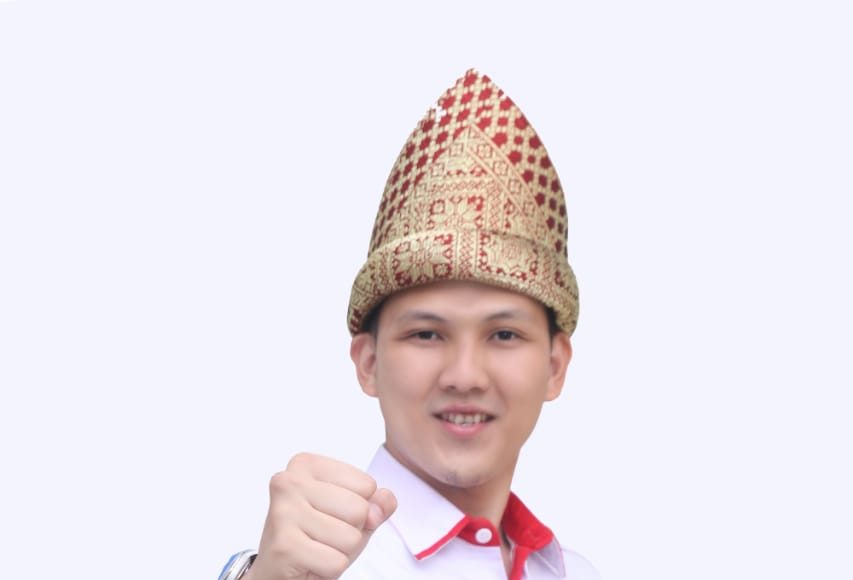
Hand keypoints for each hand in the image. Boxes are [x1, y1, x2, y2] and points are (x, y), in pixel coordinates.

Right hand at [243, 453, 396, 579]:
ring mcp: (283, 512)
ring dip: (340, 553)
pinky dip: (329, 570)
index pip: (367, 485)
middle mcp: (289, 482)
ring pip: (351, 538)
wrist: (278, 574)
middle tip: (323, 537)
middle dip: (351, 532)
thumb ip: (375, 504)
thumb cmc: (315, 539)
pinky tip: (309, 563)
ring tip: (316, 550)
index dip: (359, 510)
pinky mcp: (284, 545)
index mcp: (305, 465)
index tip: (330, 517)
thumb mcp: (351, 517)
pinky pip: (336, 562)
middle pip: (360, 509)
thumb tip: (386, 500)